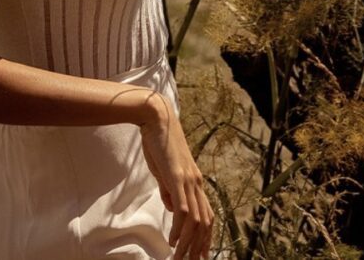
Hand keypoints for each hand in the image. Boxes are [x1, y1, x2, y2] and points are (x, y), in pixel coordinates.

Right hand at [138, 95, 214, 259]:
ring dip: (188, 244)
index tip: (200, 254)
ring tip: (179, 258)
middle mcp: (196, 182)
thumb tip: (172, 208)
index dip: (206, 237)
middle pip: (205, 223)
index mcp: (195, 180)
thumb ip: (169, 189)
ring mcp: (188, 180)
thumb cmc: (158, 142)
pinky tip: (173, 241)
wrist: (156, 117)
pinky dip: (179, 229)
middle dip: (199, 247)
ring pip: (195, 221)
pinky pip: (183, 210)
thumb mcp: (165, 170)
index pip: (207, 215)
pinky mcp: (177, 177)